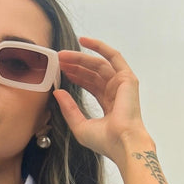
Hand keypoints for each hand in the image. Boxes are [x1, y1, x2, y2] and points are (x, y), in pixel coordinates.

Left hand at [54, 37, 149, 159]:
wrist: (122, 143)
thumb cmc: (105, 141)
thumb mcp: (80, 125)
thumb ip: (68, 109)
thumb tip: (57, 92)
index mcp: (108, 104)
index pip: (91, 84)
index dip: (76, 76)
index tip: (60, 71)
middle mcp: (116, 92)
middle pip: (93, 73)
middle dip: (75, 65)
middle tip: (58, 61)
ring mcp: (122, 84)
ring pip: (98, 64)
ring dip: (80, 58)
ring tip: (63, 56)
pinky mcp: (126, 77)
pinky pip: (113, 56)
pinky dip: (99, 46)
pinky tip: (84, 41)